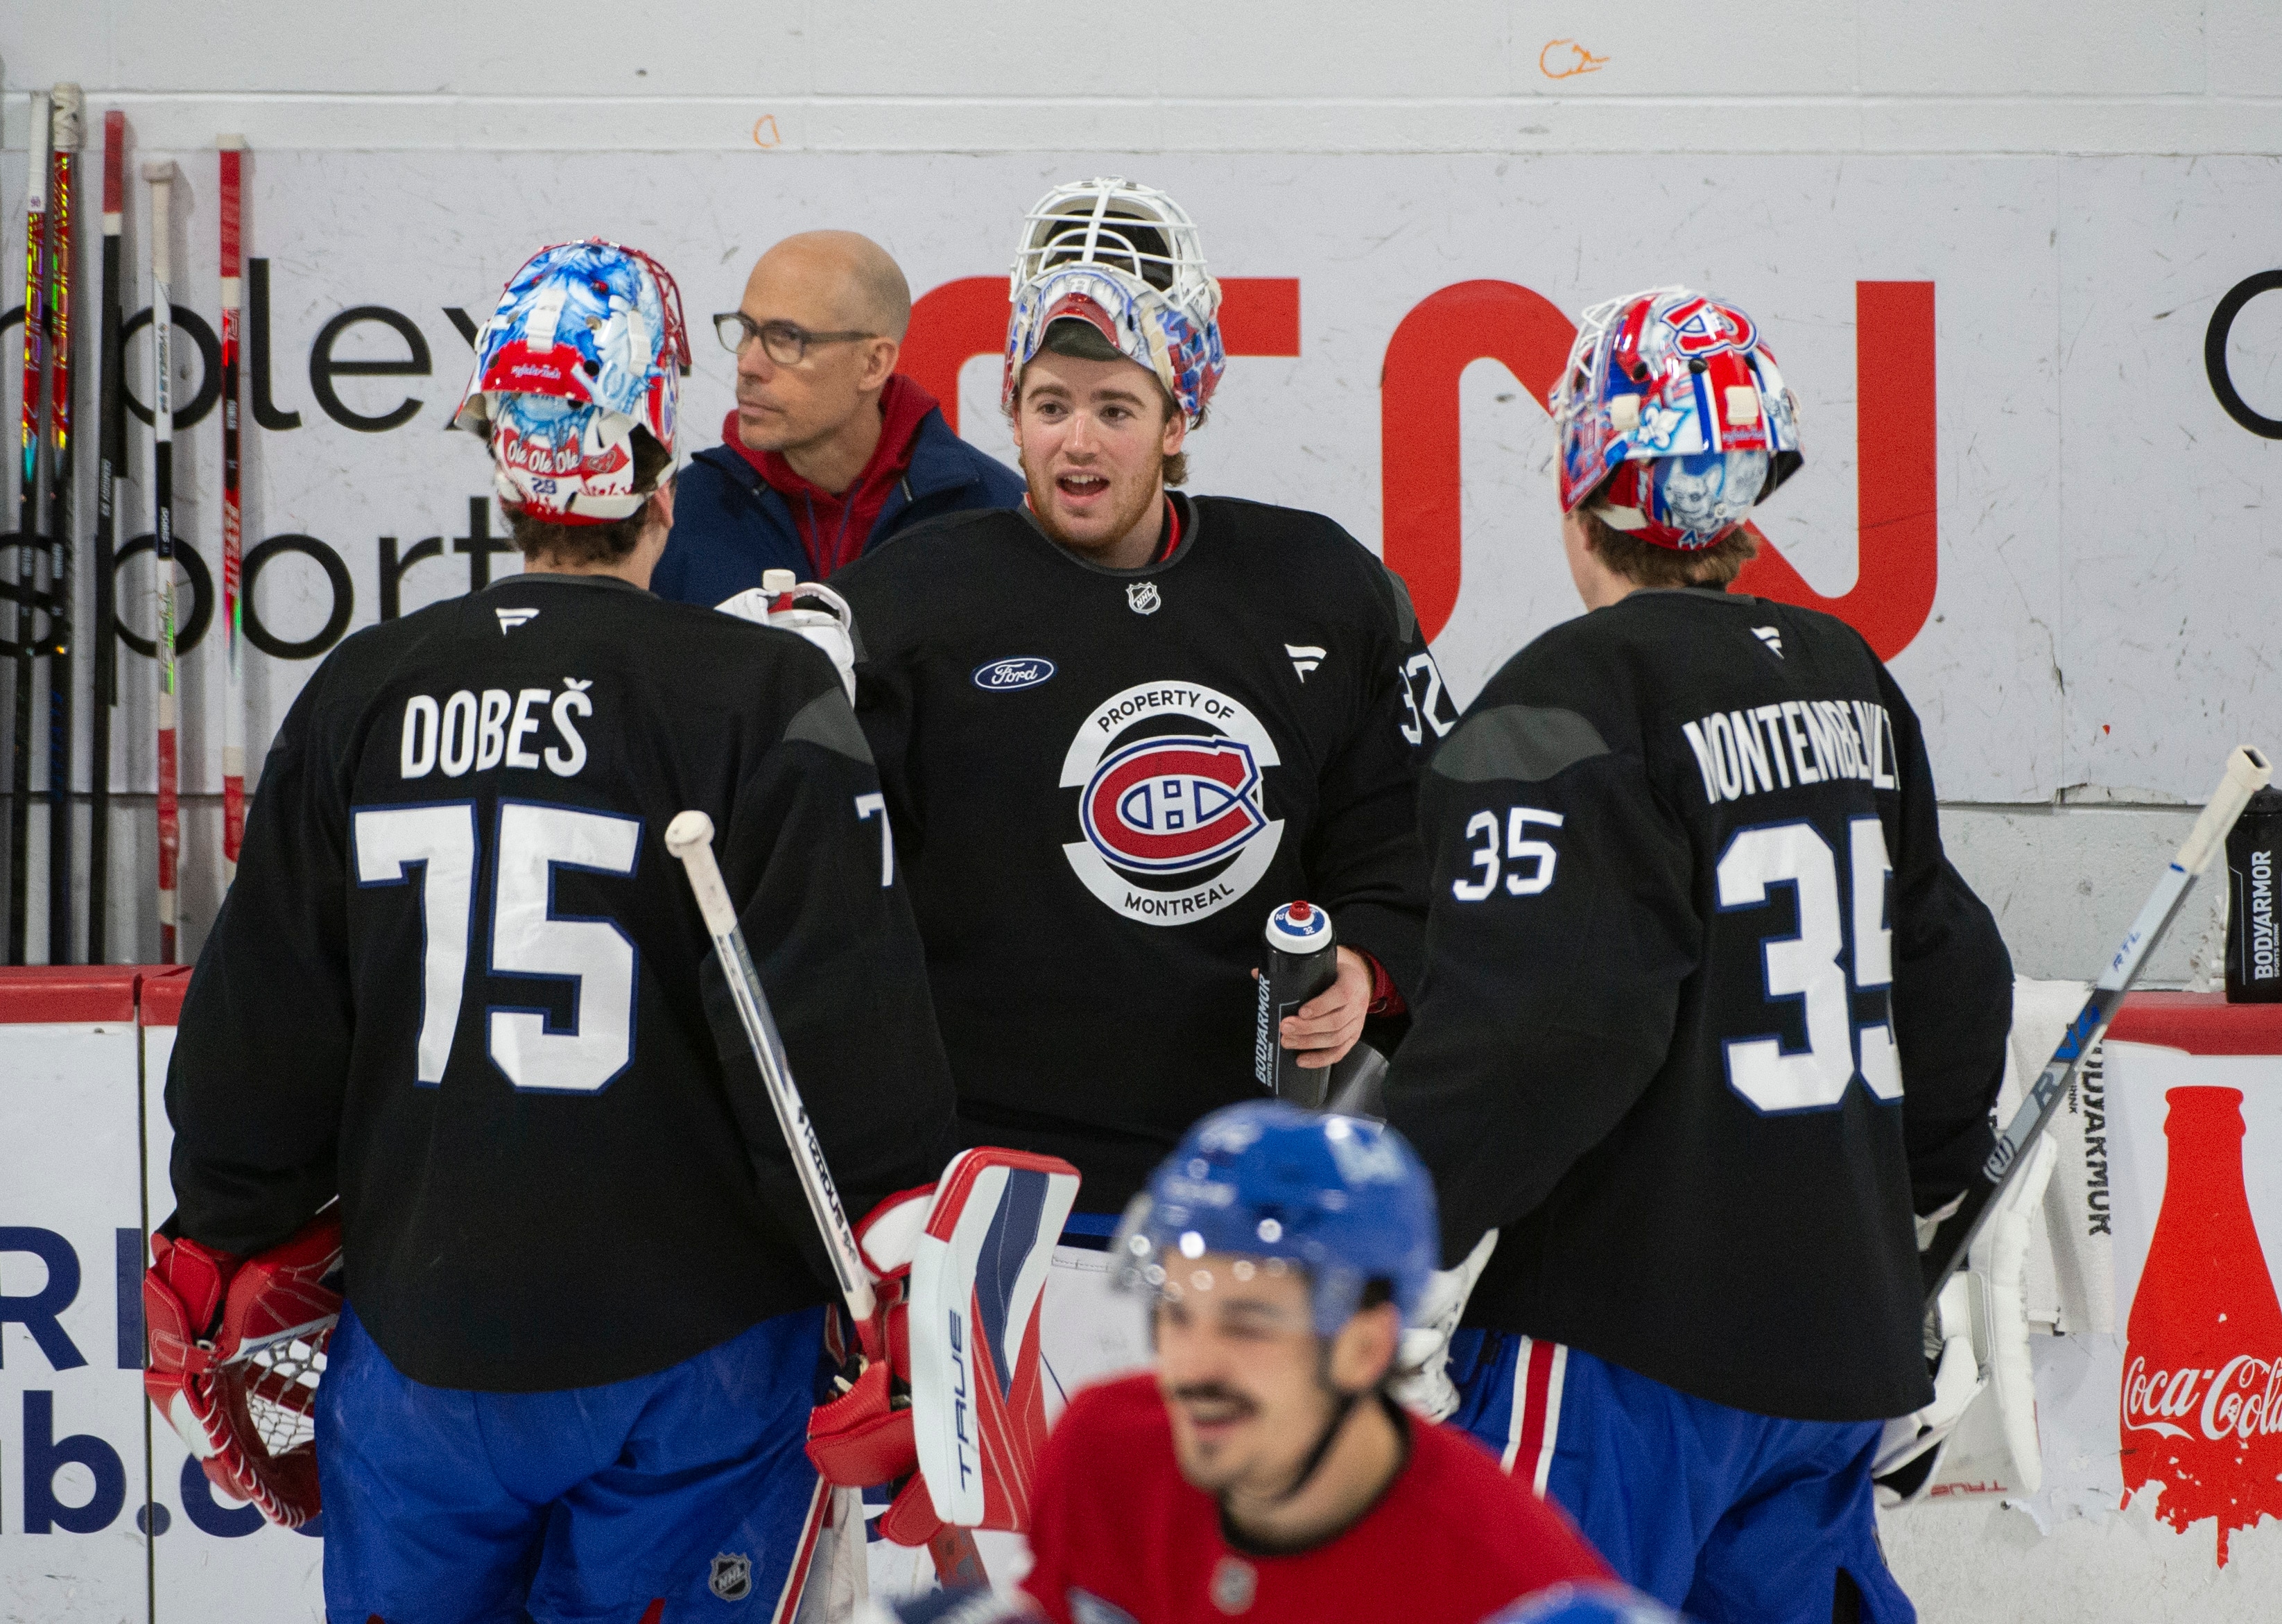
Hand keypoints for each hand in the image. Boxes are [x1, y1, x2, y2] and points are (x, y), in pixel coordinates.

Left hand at [1281, 946, 1373, 1069]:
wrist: (1358, 980)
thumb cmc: (1336, 972)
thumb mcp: (1322, 963)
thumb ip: (1293, 967)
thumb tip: (1257, 973)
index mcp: (1351, 982)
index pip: (1340, 995)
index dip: (1321, 1006)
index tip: (1300, 1011)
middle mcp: (1357, 1004)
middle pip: (1335, 1021)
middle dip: (1308, 1028)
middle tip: (1285, 1027)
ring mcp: (1357, 1023)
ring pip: (1336, 1038)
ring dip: (1309, 1043)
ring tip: (1288, 1042)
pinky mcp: (1353, 1037)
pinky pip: (1339, 1052)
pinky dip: (1320, 1059)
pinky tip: (1303, 1060)